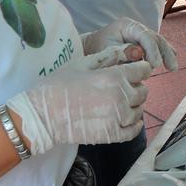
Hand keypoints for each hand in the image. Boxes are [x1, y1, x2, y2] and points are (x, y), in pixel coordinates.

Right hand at [4, 48, 154, 156]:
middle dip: (135, 88)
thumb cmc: (58, 85)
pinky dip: (133, 124)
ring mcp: (118, 117)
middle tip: (122, 89)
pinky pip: (134, 129)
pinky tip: (125, 119)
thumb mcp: (82, 63)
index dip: (139, 69)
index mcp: (114, 76)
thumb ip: (108, 57)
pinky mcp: (113, 135)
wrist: (42, 115)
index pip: (143, 70)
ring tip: (118, 104)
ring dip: (133, 106)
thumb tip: (128, 51)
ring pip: (139, 110)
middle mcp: (120, 96)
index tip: (133, 72)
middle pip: (143, 91)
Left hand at [82, 17, 178, 71]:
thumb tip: (140, 54)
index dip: (152, 50)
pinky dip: (164, 54)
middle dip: (165, 53)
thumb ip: (123, 52)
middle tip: (171, 67)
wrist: (91, 49)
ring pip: (159, 41)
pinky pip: (156, 46)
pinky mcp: (142, 42)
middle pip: (155, 37)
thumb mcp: (107, 51)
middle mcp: (136, 27)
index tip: (156, 65)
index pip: (145, 36)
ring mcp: (140, 33)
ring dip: (167, 54)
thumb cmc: (97, 50)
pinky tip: (170, 62)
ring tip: (172, 67)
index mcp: (127, 25)